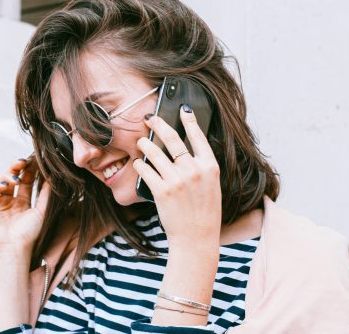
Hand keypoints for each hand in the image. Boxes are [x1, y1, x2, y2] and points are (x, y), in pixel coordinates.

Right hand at [0, 156, 50, 254]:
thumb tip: (53, 177)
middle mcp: (8, 202)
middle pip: (11, 178)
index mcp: (21, 203)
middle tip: (22, 162)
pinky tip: (4, 186)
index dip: (29, 170)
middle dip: (16, 168)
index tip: (34, 160)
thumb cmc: (28, 235)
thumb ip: (46, 194)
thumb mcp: (41, 212)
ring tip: (15, 179)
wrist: (13, 249)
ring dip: (6, 176)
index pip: (25, 181)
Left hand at [131, 105, 221, 247]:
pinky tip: (138, 163)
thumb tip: (183, 151)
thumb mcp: (211, 186)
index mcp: (210, 168)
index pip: (199, 137)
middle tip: (150, 118)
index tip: (183, 109)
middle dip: (159, 124)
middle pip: (172, 139)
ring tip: (140, 141)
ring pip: (155, 152)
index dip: (190, 121)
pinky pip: (146, 169)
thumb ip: (200, 168)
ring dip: (144, 144)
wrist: (196, 238)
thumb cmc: (204, 213)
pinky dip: (140, 164)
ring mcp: (177, 180)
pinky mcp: (162, 190)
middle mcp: (194, 170)